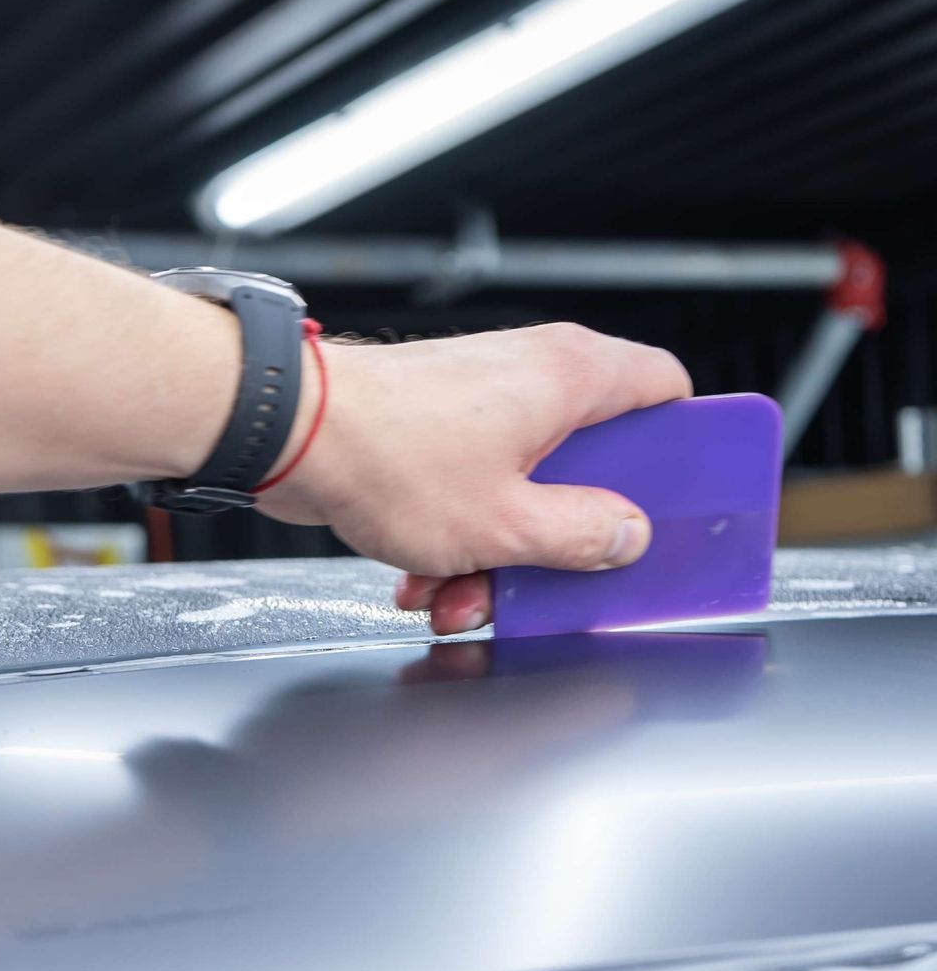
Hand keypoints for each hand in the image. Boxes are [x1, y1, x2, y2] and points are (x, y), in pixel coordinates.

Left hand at [256, 323, 691, 634]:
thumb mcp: (508, 525)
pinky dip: (453, 540)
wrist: (289, 435)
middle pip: (590, 464)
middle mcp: (530, 375)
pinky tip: (422, 581)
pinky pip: (469, 492)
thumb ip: (580, 535)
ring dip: (497, 556)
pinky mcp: (432, 429)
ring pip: (522, 490)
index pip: (666, 391)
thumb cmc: (389, 457)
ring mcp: (479, 400)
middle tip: (549, 580)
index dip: (681, 449)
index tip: (677, 504)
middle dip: (562, 537)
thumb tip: (626, 536)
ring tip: (458, 596)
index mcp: (573, 378)